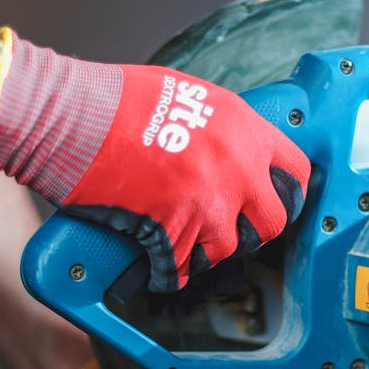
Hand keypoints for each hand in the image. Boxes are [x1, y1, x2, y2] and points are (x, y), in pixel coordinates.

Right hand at [0, 30, 309, 291]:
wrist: (73, 116)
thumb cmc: (117, 99)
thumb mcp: (189, 95)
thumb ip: (220, 128)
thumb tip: (229, 150)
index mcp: (243, 128)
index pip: (294, 170)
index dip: (287, 193)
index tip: (277, 203)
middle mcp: (236, 167)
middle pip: (271, 222)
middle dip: (251, 231)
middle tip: (229, 231)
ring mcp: (207, 202)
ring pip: (227, 250)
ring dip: (207, 253)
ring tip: (187, 246)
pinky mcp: (173, 229)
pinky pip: (182, 268)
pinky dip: (169, 272)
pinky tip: (159, 267)